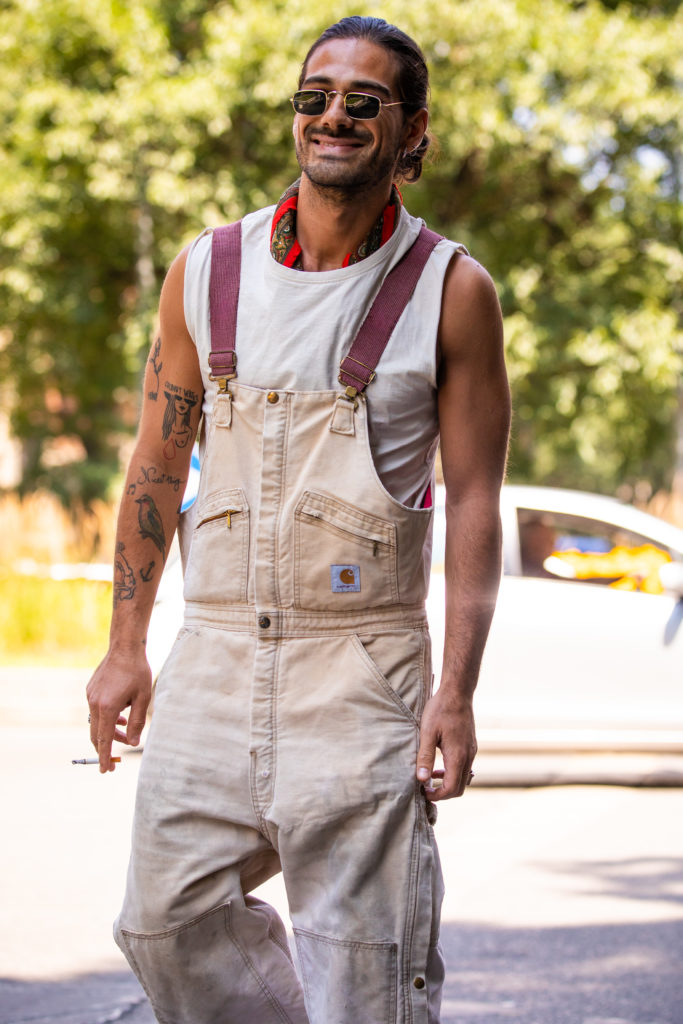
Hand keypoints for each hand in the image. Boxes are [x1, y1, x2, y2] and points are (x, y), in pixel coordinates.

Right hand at [86, 649, 151, 772]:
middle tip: (115, 761)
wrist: (125, 647)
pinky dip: (106, 718)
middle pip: (96, 734)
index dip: (105, 757)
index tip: (105, 770)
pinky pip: (96, 710)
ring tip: (126, 734)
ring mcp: (90, 695)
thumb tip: (134, 743)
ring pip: (97, 722)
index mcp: (107, 707)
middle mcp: (95, 703)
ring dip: (109, 731)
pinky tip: (120, 716)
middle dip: (106, 748)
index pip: (104, 739)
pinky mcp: (90, 689)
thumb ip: (137, 722)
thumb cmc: (137, 672)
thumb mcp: (143, 698)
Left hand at [416, 689, 476, 800]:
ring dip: (448, 783)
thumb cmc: (440, 710)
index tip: (423, 792)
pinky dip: (453, 772)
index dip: (437, 795)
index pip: (451, 789)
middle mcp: (468, 757)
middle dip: (443, 793)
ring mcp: (471, 752)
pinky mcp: (471, 746)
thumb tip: (421, 779)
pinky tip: (439, 764)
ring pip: (463, 779)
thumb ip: (425, 757)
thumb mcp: (427, 732)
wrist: (458, 692)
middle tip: (425, 788)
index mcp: (457, 756)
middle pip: (459, 788)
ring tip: (430, 776)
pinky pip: (464, 767)